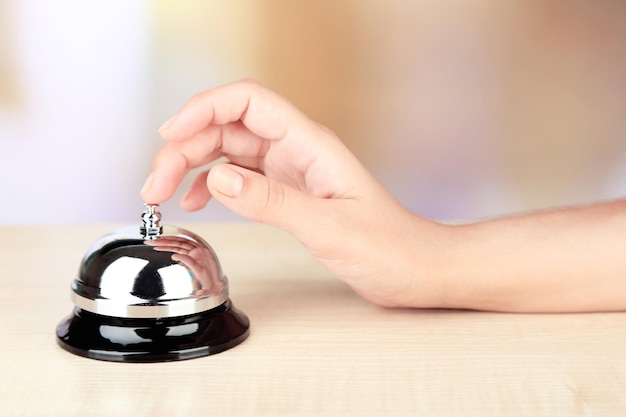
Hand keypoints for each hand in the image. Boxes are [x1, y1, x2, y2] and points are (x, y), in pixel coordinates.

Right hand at [140, 79, 449, 307]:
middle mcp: (297, 150)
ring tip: (164, 192)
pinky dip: (213, 185)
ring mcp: (291, 171)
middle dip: (186, 146)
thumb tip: (219, 179)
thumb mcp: (329, 227)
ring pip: (229, 151)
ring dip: (192, 166)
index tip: (170, 133)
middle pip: (229, 127)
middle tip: (155, 182)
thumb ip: (272, 202)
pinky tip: (200, 201)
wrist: (413, 268)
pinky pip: (241, 178)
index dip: (204, 108)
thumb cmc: (389, 247)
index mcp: (311, 144)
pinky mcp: (288, 193)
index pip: (249, 101)